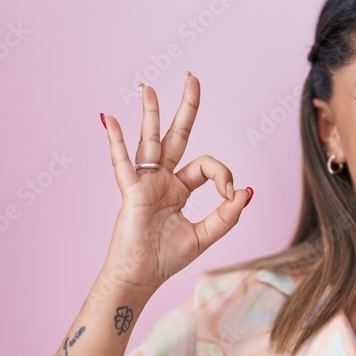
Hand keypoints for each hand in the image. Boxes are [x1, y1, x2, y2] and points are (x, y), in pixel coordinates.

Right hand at [98, 73, 250, 298]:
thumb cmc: (166, 259)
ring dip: (150, 113)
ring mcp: (145, 183)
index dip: (224, 175)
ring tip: (148, 87)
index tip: (231, 195)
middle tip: (192, 78)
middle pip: (177, 135)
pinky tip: (109, 118)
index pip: (207, 166)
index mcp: (180, 189)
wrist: (140, 278)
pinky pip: (121, 162)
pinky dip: (115, 140)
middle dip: (186, 107)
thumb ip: (226, 215)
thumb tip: (247, 191)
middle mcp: (162, 180)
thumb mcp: (205, 235)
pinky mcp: (131, 191)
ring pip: (150, 140)